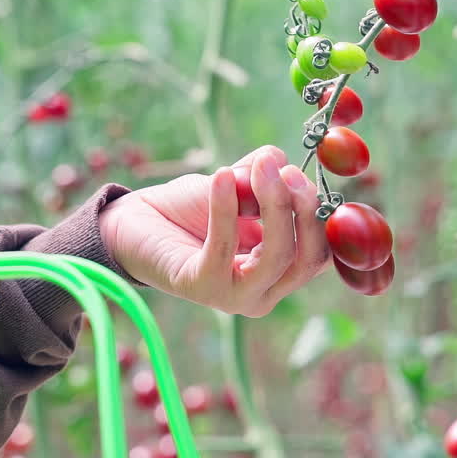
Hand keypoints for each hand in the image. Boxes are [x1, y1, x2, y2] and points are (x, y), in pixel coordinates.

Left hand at [99, 145, 330, 316]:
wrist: (135, 224)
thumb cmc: (191, 209)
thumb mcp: (236, 185)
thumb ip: (261, 174)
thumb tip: (279, 160)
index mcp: (281, 270)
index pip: (322, 252)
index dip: (322, 215)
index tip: (303, 173)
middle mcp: (265, 291)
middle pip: (307, 259)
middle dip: (303, 211)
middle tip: (286, 171)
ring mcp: (236, 297)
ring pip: (276, 258)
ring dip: (274, 206)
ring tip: (259, 168)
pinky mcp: (202, 289)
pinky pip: (224, 249)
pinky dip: (226, 209)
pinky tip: (221, 176)